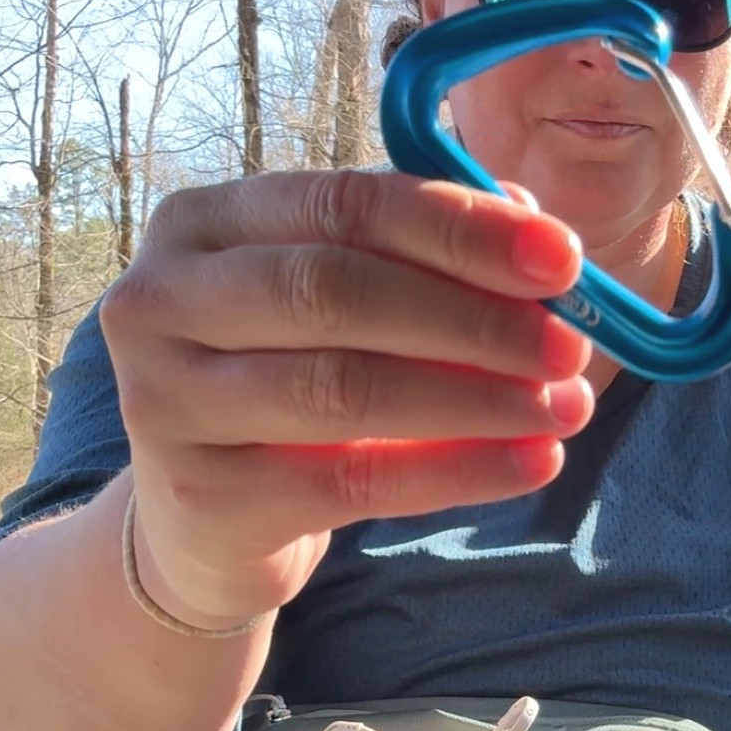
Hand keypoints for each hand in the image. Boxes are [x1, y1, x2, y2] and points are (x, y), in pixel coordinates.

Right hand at [99, 169, 591, 627]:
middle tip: (569, 345)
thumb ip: (420, 255)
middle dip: (472, 318)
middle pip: (336, 291)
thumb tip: (526, 211)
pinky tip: (532, 463)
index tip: (563, 258)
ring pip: (345, 388)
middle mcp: (161, 300)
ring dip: (475, 398)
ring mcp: (167, 402)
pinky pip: (354, 481)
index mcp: (201, 224)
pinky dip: (457, 473)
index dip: (460, 227)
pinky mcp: (202, 498)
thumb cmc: (282, 390)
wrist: (198, 527)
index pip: (344, 204)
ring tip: (565, 406)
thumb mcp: (338, 311)